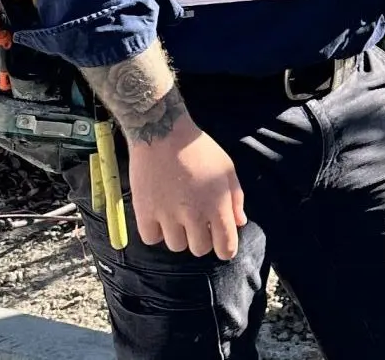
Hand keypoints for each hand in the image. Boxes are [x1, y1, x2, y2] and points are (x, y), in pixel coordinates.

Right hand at [124, 116, 247, 259]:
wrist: (163, 133)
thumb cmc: (199, 149)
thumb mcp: (226, 168)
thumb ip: (236, 198)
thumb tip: (239, 223)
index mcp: (217, 205)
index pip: (226, 247)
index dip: (225, 250)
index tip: (221, 244)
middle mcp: (194, 215)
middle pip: (199, 249)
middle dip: (201, 238)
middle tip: (195, 220)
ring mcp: (168, 216)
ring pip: (176, 246)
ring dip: (178, 234)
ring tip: (176, 212)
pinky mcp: (145, 213)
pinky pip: (151, 238)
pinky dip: (155, 231)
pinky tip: (158, 215)